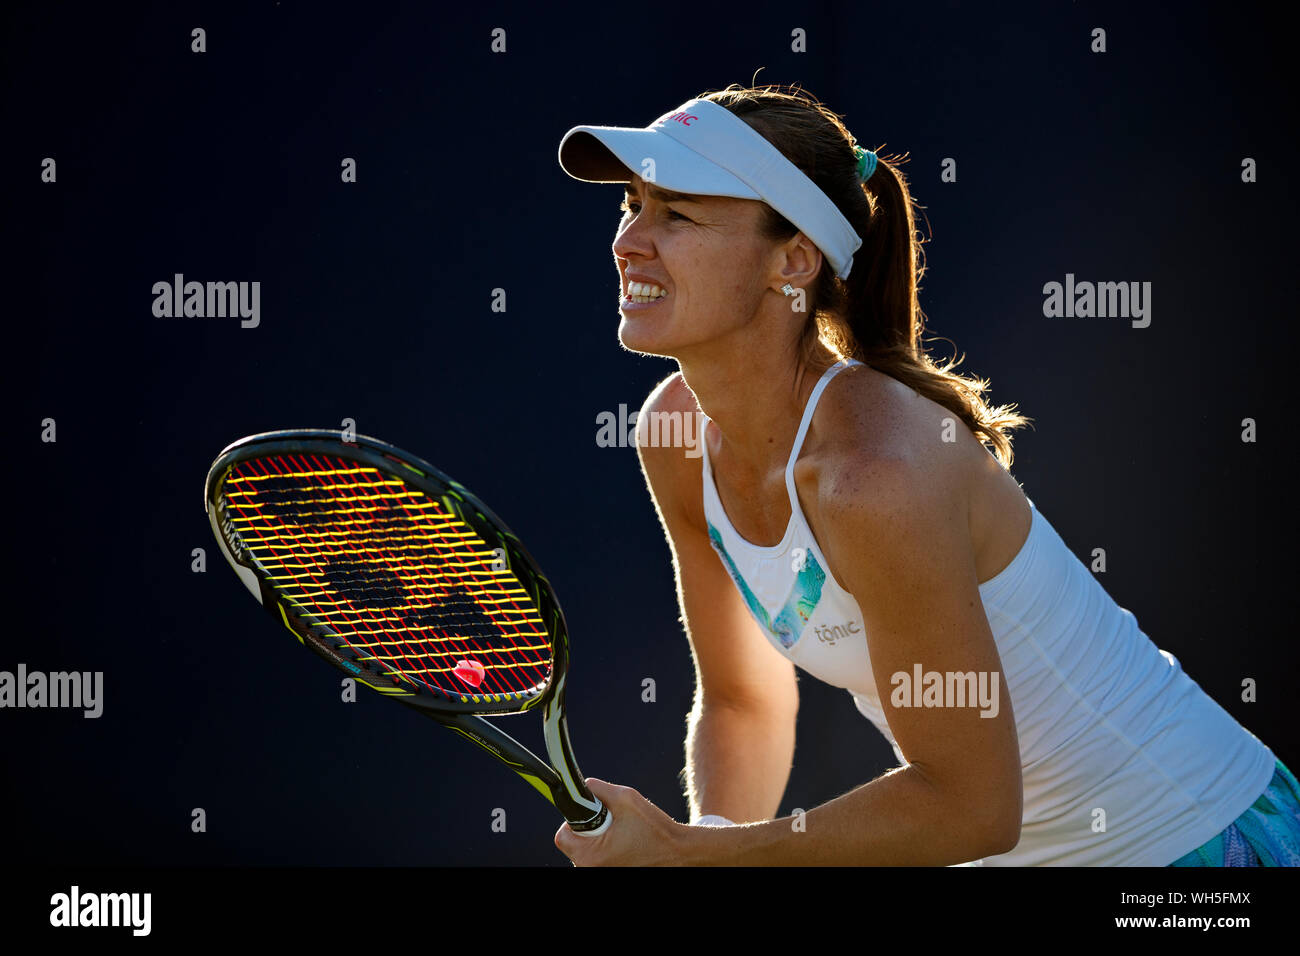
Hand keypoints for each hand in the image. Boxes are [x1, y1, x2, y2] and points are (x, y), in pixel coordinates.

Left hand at [554, 778, 687, 865]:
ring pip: (586, 851)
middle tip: (611, 823)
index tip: (592, 814)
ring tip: (622, 833)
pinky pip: (599, 858)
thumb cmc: (654, 828)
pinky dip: (607, 848)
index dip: (574, 820)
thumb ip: (598, 789)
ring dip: (598, 839)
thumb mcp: (625, 798)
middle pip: (574, 844)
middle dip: (588, 829)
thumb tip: (583, 787)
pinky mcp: (611, 873)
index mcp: (591, 856)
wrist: (678, 852)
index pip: (563, 835)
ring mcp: (601, 874)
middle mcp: (591, 870)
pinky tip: (625, 842)